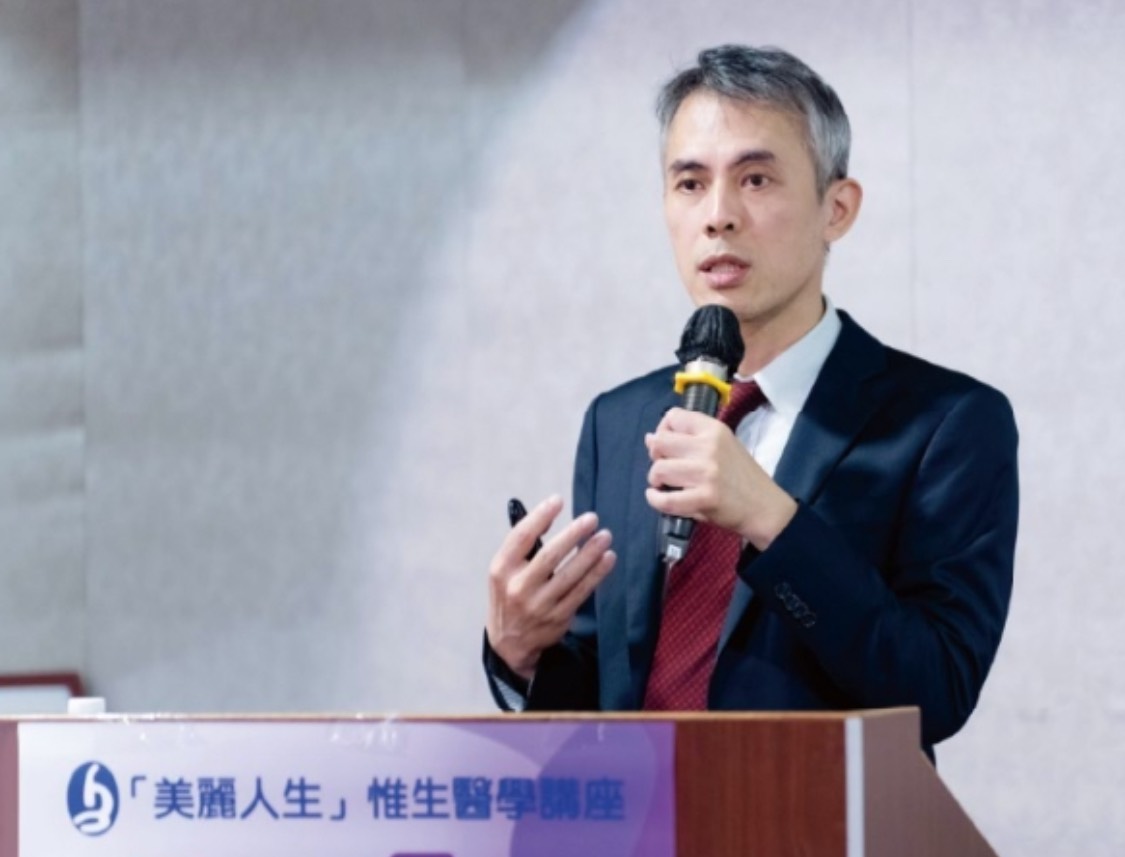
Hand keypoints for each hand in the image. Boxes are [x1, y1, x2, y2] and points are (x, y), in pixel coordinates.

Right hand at [486, 495, 615, 680]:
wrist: (510, 641)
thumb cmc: (510, 593)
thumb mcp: (504, 569)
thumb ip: (522, 544)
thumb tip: (548, 514)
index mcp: (501, 569)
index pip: (521, 537)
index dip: (540, 516)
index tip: (557, 500)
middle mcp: (519, 587)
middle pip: (549, 555)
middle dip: (573, 534)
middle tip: (591, 518)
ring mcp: (539, 604)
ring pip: (570, 575)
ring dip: (590, 553)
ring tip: (605, 536)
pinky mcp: (558, 617)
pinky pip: (582, 592)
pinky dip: (597, 574)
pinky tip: (608, 559)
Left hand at [644, 408, 796, 549]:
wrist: (764, 507)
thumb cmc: (741, 475)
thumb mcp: (724, 444)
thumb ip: (691, 438)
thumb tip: (650, 437)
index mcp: (714, 430)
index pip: (673, 417)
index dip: (662, 430)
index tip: (668, 445)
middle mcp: (709, 447)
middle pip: (660, 442)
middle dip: (655, 455)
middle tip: (664, 466)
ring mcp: (706, 473)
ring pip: (659, 469)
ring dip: (655, 479)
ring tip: (664, 484)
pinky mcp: (703, 499)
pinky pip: (665, 499)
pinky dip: (654, 499)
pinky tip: (658, 497)